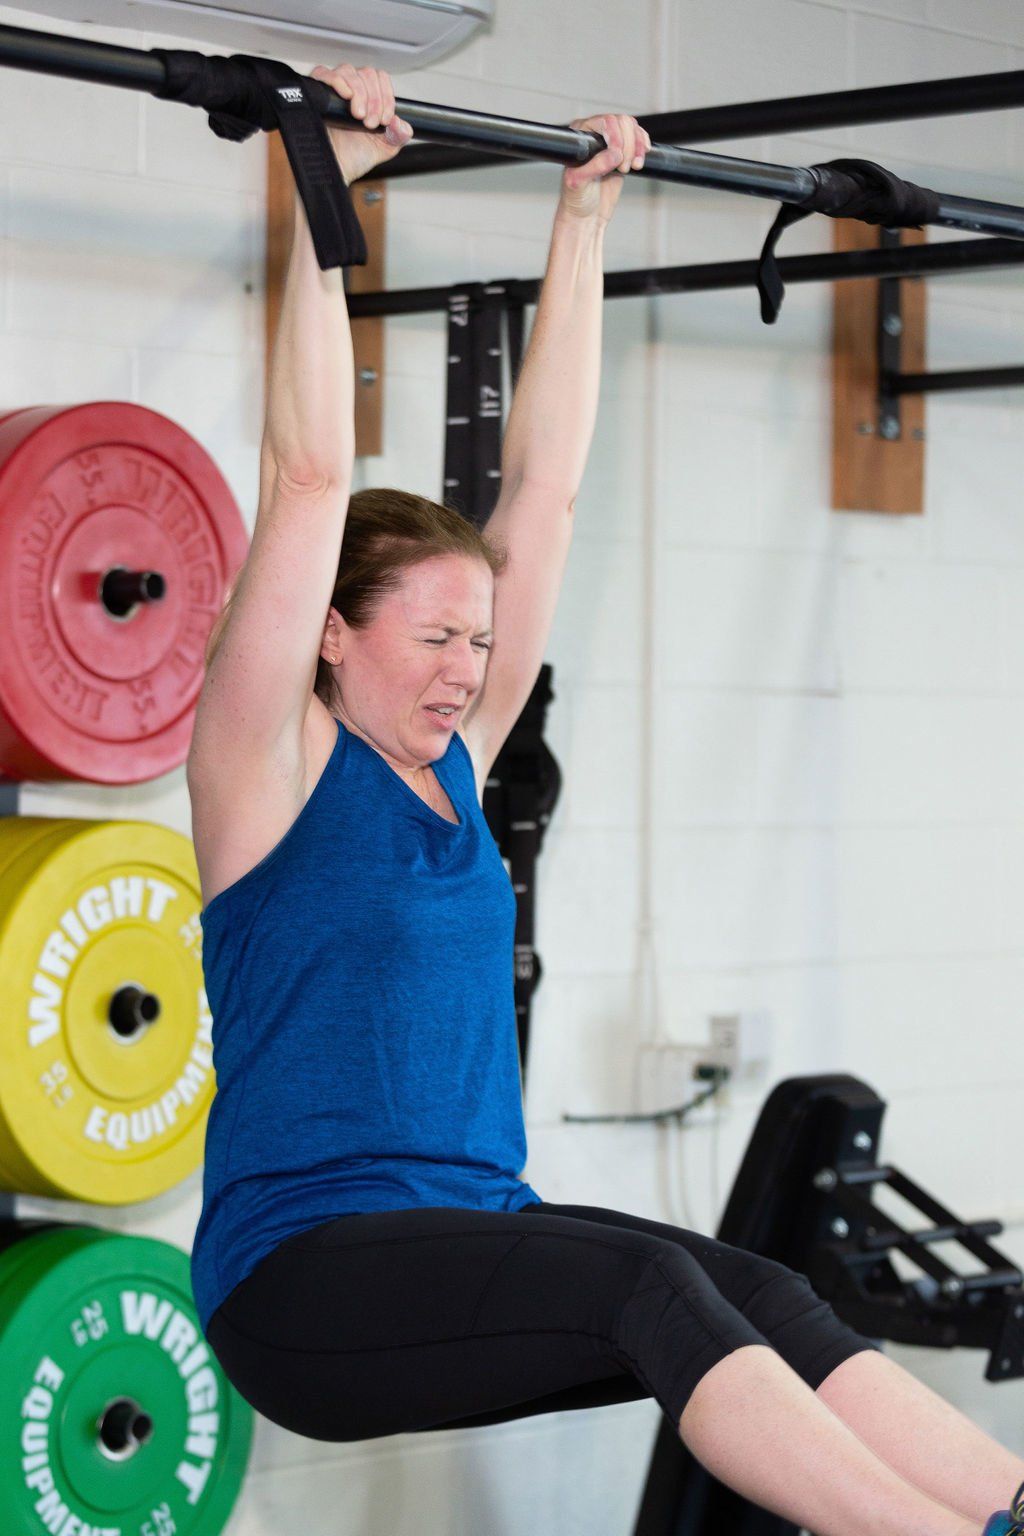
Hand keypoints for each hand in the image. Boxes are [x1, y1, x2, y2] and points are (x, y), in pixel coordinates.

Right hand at [308, 63, 412, 184]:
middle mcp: (351, 88)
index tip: (385, 119)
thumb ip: (400, 134)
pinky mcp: (316, 91)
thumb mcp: (386, 146)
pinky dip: (338, 81)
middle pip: (367, 73)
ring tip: (359, 117)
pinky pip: (325, 73)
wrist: (336, 169)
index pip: (380, 78)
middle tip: (370, 123)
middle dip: (374, 99)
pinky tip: (346, 96)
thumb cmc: (355, 157)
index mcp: (368, 96)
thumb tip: (402, 123)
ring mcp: (334, 88)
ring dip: (360, 93)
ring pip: (349, 71)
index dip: (386, 96)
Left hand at [559, 113, 650, 222]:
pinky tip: (640, 159)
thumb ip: (595, 167)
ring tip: (632, 167)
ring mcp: (610, 141)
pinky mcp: (622, 151)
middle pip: (622, 122)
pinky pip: (638, 137)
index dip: (616, 136)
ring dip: (637, 147)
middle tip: (623, 168)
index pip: (604, 122)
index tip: (618, 158)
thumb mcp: (579, 183)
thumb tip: (614, 154)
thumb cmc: (576, 200)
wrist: (587, 215)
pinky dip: (643, 146)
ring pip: (632, 127)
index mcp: (580, 137)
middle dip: (628, 145)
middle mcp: (594, 134)